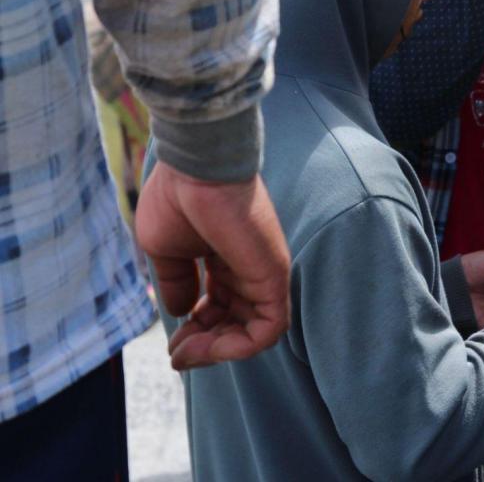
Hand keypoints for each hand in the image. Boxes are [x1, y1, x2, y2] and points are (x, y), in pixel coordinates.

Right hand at [136, 162, 290, 369]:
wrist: (194, 170)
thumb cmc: (177, 198)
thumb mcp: (167, 250)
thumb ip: (177, 282)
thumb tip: (178, 312)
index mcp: (225, 259)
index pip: (220, 308)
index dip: (196, 332)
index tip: (172, 345)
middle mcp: (248, 269)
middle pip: (237, 324)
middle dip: (205, 347)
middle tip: (177, 356)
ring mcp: (263, 273)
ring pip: (254, 333)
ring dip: (217, 352)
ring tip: (185, 354)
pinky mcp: (273, 277)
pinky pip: (268, 329)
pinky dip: (238, 347)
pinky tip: (205, 346)